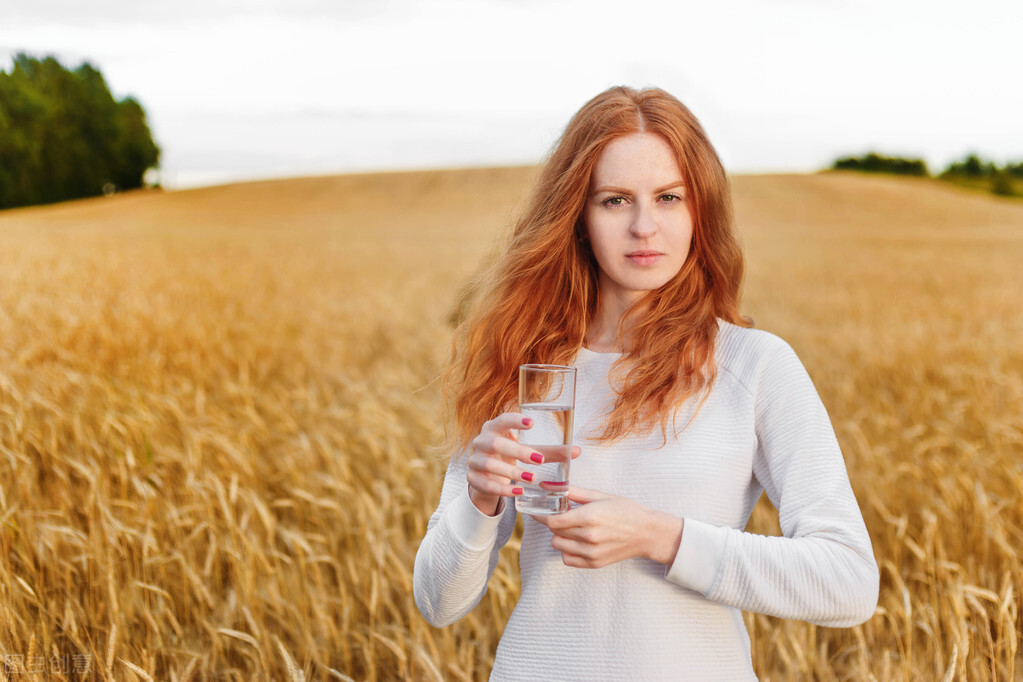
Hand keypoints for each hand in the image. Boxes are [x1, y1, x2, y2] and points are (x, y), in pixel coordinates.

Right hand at [466, 412, 581, 515]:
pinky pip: (485, 484)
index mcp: (494, 428)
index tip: (532, 423)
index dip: (515, 420)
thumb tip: (577, 451)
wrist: (487, 477)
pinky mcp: (472, 478)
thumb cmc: (509, 457)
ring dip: (511, 472)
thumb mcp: (528, 452)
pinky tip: (517, 492)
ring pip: (489, 464)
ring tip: (530, 479)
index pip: (502, 419)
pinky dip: (502, 489)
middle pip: (496, 443)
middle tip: (538, 460)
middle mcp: (481, 441)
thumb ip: (550, 452)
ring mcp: (474, 460)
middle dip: (518, 451)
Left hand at [530, 487, 683, 567]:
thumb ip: (572, 492)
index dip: (543, 514)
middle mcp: (589, 537)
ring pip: (558, 546)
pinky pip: (567, 559)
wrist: (647, 532)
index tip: (539, 510)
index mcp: (590, 517)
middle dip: (555, 522)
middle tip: (564, 515)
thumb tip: (549, 486)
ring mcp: (591, 553)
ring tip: (573, 528)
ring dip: (560, 536)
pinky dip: (567, 550)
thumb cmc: (626, 510)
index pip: (553, 520)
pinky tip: (577, 541)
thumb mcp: (600, 495)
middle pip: (554, 532)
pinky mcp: (594, 563)